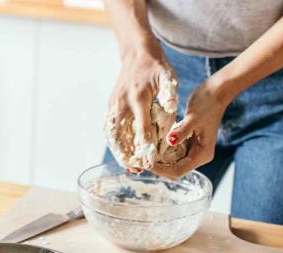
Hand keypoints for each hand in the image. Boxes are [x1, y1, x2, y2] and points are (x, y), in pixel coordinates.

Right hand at [106, 47, 173, 171]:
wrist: (137, 52)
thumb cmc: (157, 67)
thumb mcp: (168, 77)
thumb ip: (169, 93)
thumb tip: (171, 107)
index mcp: (138, 98)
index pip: (141, 128)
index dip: (145, 147)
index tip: (149, 163)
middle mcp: (123, 103)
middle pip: (121, 135)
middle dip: (127, 154)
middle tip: (135, 170)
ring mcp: (114, 104)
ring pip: (112, 133)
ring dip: (118, 151)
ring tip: (128, 165)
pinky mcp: (111, 104)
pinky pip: (110, 127)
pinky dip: (114, 141)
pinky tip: (121, 153)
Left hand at [151, 79, 230, 178]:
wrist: (215, 93)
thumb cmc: (206, 104)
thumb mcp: (193, 118)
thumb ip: (182, 131)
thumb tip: (170, 141)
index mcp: (202, 154)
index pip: (179, 170)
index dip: (162, 170)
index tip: (147, 164)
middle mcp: (199, 156)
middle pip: (176, 170)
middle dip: (159, 167)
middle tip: (142, 160)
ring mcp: (194, 150)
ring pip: (174, 162)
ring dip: (160, 160)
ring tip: (145, 154)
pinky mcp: (189, 143)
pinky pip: (174, 152)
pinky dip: (163, 151)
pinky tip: (152, 145)